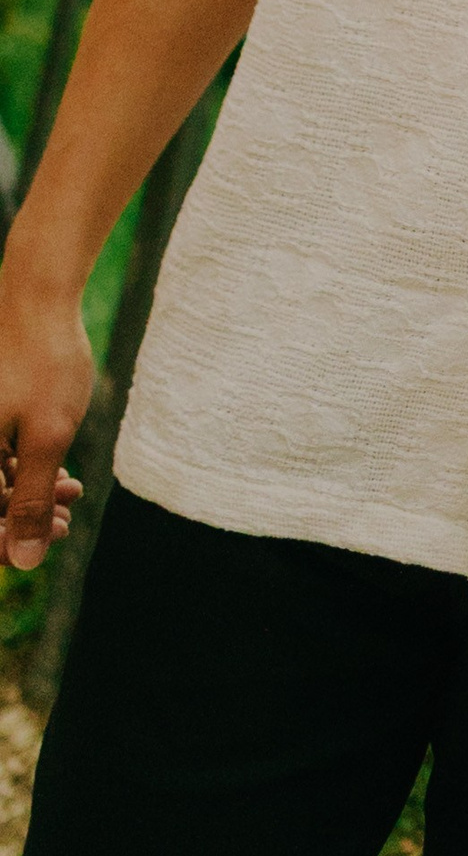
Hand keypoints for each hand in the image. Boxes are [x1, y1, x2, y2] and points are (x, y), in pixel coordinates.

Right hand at [0, 267, 92, 573]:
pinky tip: (61, 475)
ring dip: (28, 496)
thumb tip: (22, 561)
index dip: (7, 543)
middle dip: (22, 519)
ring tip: (71, 494)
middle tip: (64, 522)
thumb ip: (30, 501)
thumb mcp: (46, 437)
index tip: (48, 540)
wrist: (39, 294)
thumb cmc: (44, 362)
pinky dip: (24, 469)